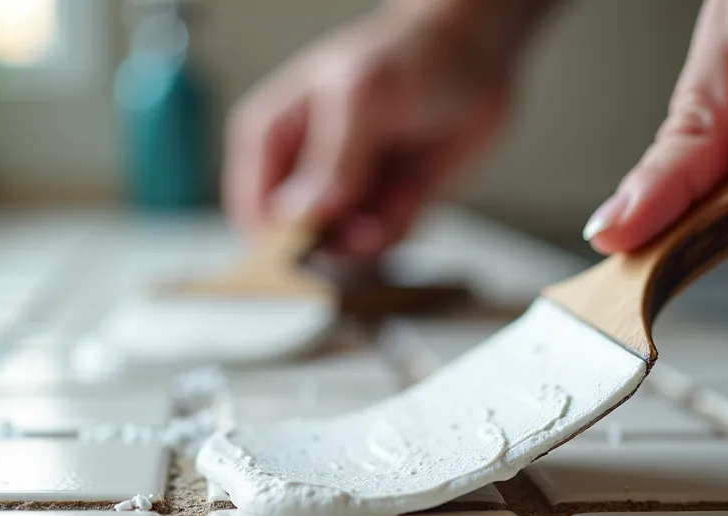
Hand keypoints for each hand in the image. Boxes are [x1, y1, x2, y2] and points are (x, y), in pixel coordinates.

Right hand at [223, 1, 543, 258]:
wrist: (474, 54)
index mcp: (272, 138)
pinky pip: (383, 244)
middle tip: (364, 228)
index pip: (254, 208)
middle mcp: (304, 172)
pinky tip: (411, 196)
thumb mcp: (362, 98)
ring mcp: (345, 192)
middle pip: (297, 239)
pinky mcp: (384, 207)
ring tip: (395, 203)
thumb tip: (305, 212)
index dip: (275, 238)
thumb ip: (334, 159)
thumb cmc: (408, 55)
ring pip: (342, 248)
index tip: (308, 249)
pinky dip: (400, 228)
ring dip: (371, 238)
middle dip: (333, 243)